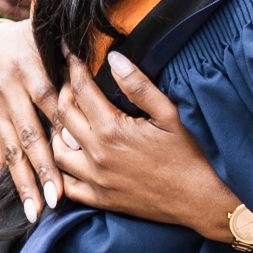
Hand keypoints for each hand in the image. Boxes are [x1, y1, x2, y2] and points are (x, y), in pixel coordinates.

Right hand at [0, 18, 60, 221]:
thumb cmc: (32, 41)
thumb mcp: (49, 41)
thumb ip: (71, 59)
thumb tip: (105, 69)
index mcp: (30, 65)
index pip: (49, 101)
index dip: (63, 128)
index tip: (78, 155)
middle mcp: (9, 88)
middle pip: (29, 133)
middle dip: (43, 168)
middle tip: (57, 199)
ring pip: (11, 148)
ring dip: (23, 181)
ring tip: (34, 209)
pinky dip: (5, 170)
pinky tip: (15, 194)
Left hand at [53, 52, 235, 236]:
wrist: (195, 199)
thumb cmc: (186, 153)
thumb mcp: (168, 113)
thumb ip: (138, 85)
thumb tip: (113, 58)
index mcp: (112, 129)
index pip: (82, 90)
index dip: (74, 68)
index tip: (69, 53)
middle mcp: (96, 154)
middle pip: (63, 115)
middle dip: (63, 91)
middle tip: (69, 80)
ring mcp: (94, 179)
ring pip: (57, 149)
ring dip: (57, 129)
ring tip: (68, 116)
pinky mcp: (98, 199)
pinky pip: (66, 183)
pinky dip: (61, 168)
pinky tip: (70, 154)